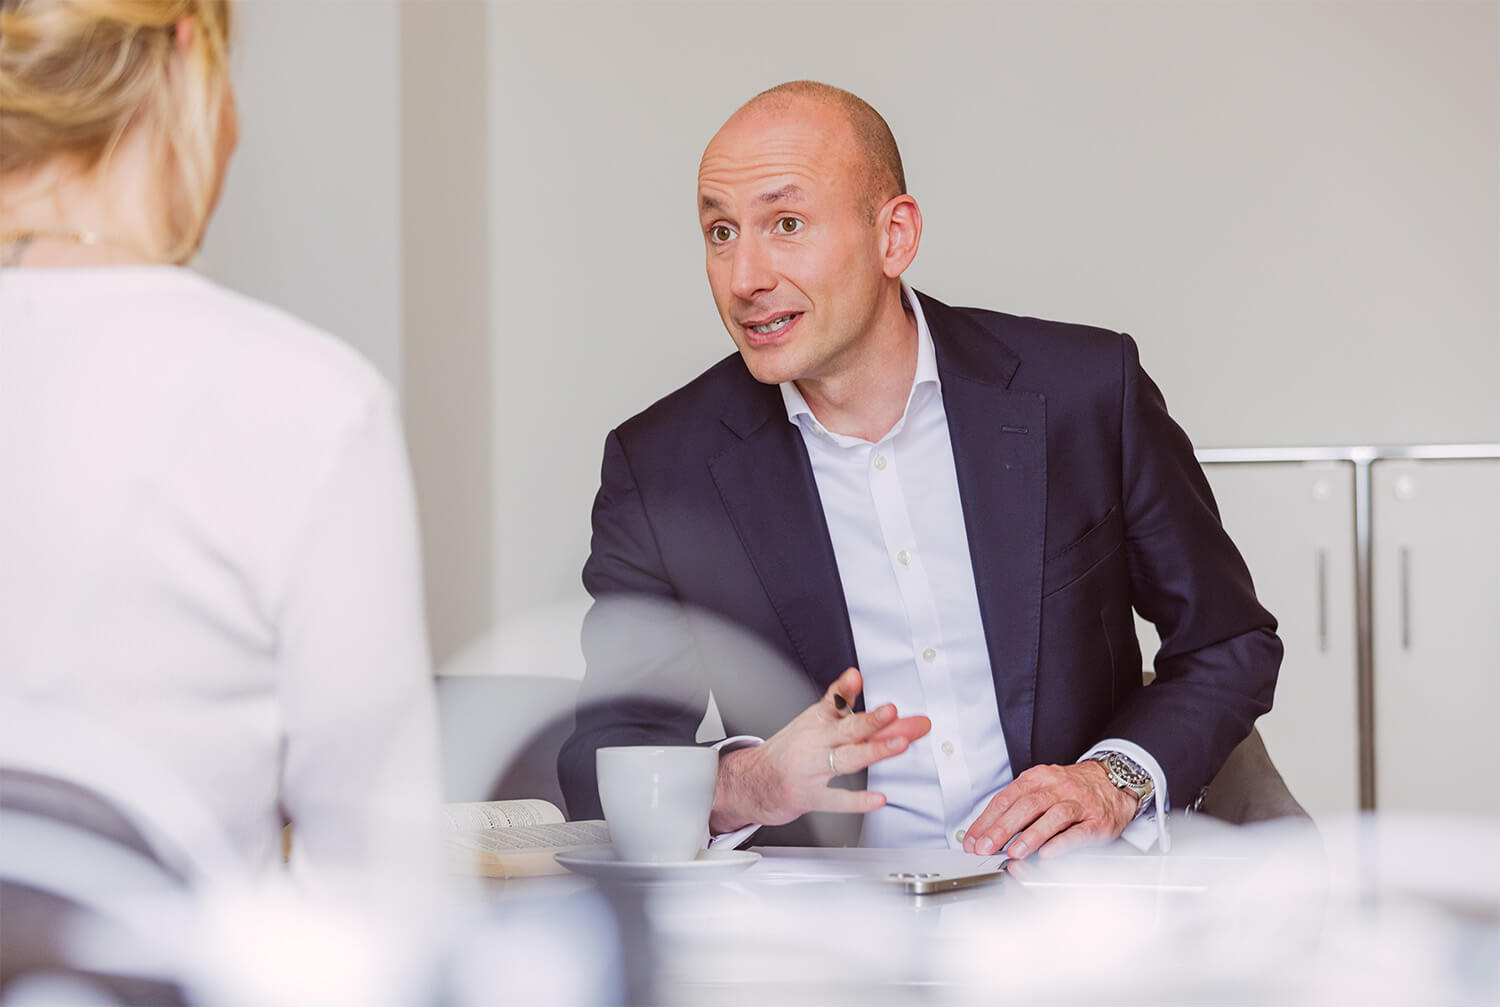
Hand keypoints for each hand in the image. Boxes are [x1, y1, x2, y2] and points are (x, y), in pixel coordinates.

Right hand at [709, 667, 930, 832]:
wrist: (752, 781)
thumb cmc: (790, 750)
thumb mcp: (812, 721)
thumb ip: (841, 702)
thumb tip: (856, 675)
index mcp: (815, 722)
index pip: (833, 701)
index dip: (845, 689)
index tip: (856, 677)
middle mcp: (814, 742)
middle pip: (846, 729)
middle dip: (873, 720)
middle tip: (893, 712)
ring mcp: (811, 770)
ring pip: (846, 760)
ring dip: (874, 751)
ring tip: (899, 744)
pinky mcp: (809, 797)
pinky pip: (836, 800)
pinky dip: (858, 800)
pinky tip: (878, 798)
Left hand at [962, 761, 1137, 860]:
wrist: (1113, 781)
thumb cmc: (1072, 789)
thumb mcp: (1041, 788)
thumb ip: (1017, 807)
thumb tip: (986, 833)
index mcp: (1037, 778)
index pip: (1005, 799)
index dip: (986, 821)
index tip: (973, 840)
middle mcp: (1056, 787)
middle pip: (1025, 806)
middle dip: (1001, 829)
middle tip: (986, 848)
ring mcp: (1078, 803)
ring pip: (1052, 816)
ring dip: (1031, 836)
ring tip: (1014, 852)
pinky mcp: (1096, 820)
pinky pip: (1078, 831)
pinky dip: (1061, 843)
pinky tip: (1048, 854)